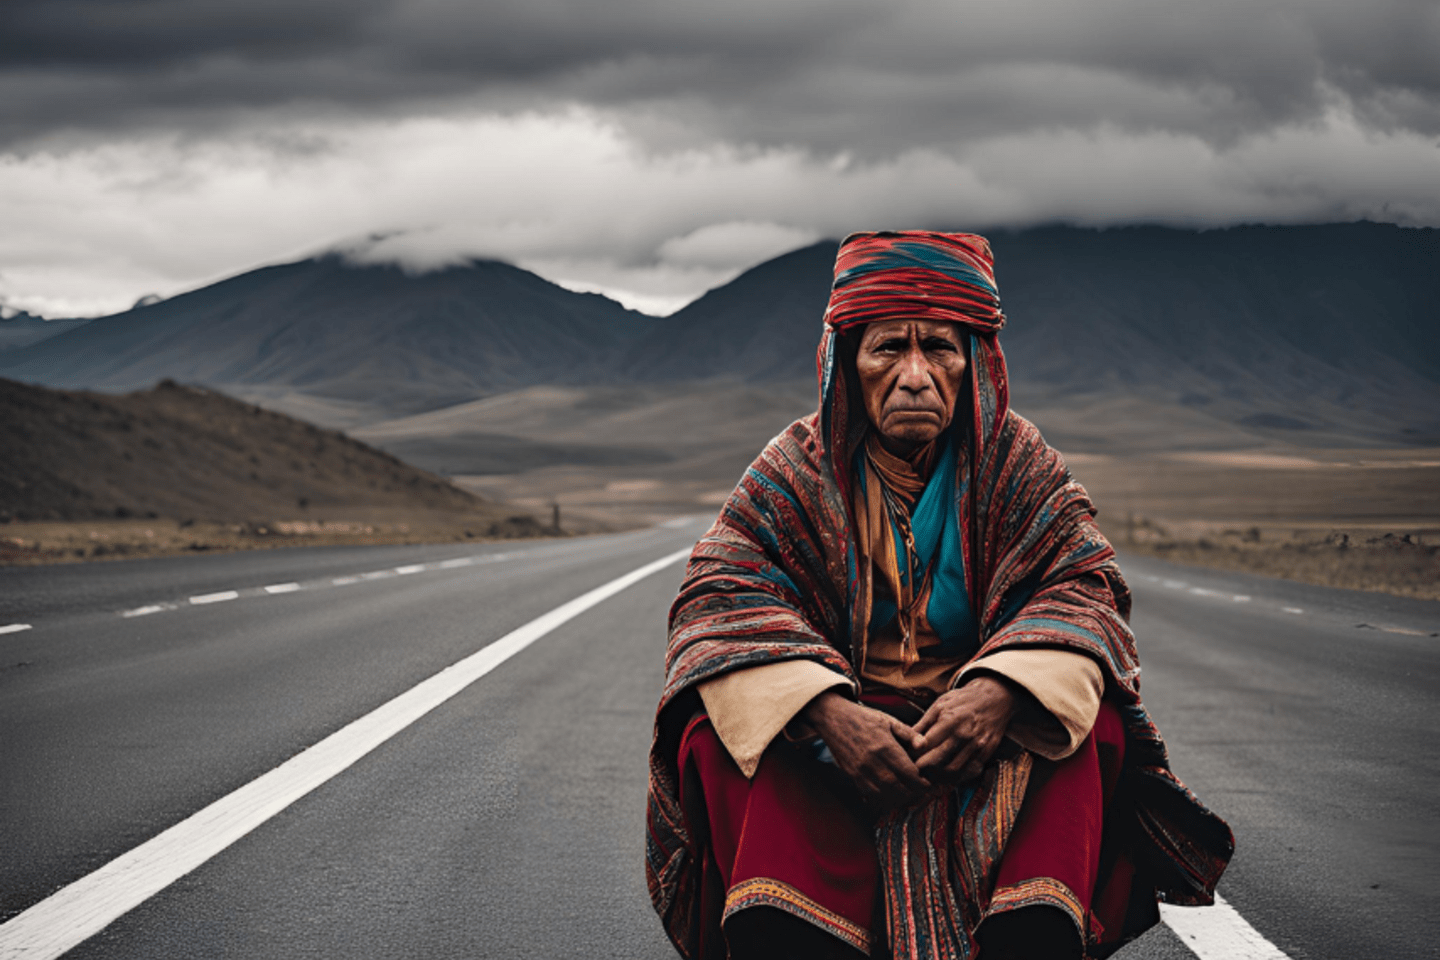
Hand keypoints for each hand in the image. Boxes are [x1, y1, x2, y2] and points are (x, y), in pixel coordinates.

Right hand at [802, 691, 930, 810]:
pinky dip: (883, 799)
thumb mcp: (888, 720)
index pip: (909, 773)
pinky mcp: (853, 776)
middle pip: (899, 788)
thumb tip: (924, 745)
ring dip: (900, 799)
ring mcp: (861, 771)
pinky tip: (891, 795)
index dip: (922, 782)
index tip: (928, 783)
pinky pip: (871, 795)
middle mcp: (873, 762)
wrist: (833, 718)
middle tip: (921, 792)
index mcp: (885, 747)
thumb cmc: (862, 718)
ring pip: (885, 795)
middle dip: (913, 793)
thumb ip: (908, 733)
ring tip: (908, 795)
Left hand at [913, 676, 1018, 783]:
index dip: (914, 754)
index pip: (926, 745)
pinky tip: (948, 774)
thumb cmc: (962, 701)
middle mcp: (964, 734)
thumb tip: (906, 740)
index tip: (908, 757)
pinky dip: (957, 776)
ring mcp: (977, 745)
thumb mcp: (940, 705)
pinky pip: (969, 771)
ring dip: (938, 775)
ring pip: (953, 770)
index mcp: (949, 721)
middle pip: (938, 761)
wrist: (994, 698)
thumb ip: (923, 724)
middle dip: (923, 768)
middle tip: (915, 769)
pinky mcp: (986, 752)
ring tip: (929, 774)